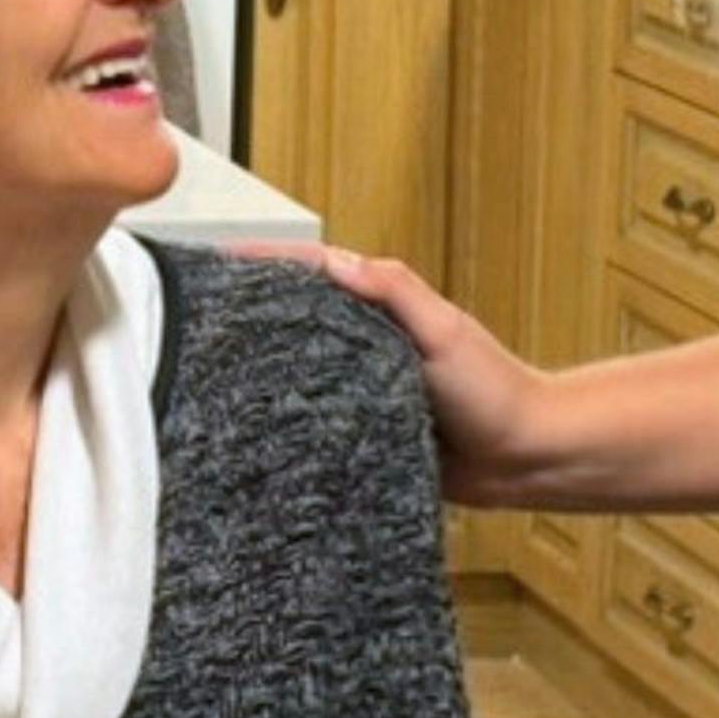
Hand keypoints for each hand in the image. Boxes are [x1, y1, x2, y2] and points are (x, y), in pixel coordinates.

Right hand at [236, 242, 550, 496]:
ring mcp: (361, 387)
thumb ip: (396, 292)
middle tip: (193, 311)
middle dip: (248, 309)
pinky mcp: (363, 430)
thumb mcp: (445, 331)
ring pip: (300, 368)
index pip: (311, 273)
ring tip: (205, 362)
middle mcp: (364, 344)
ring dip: (261, 363)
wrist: (525, 458)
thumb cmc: (497, 391)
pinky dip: (286, 417)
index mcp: (380, 310)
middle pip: (295, 317)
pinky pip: (316, 420)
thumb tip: (339, 261)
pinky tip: (251, 426)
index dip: (265, 262)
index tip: (218, 259)